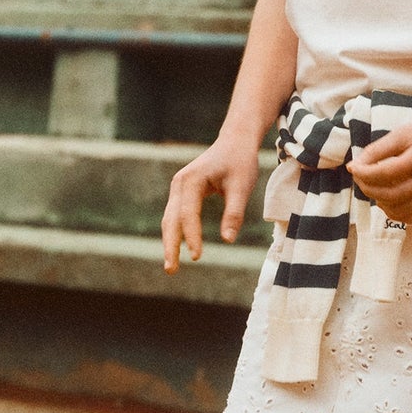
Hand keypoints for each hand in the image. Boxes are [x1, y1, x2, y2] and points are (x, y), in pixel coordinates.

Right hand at [162, 129, 263, 270]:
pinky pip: (176, 216)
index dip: (192, 237)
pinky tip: (178, 250)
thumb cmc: (240, 162)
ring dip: (170, 242)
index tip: (198, 257)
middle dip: (170, 245)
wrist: (235, 141)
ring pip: (170, 219)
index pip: (188, 214)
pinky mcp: (182, 193)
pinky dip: (175, 233)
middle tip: (171, 270)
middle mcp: (179, 184)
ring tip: (171, 266)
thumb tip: (228, 240)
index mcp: (192, 180)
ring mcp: (178, 188)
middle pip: (171, 219)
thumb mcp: (242, 186)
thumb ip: (234, 212)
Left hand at [348, 108, 411, 225]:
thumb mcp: (406, 131)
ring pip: (399, 210)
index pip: (387, 173)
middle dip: (368, 188)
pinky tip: (389, 195)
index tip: (354, 167)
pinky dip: (394, 210)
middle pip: (391, 194)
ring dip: (379, 201)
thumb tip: (355, 166)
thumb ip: (379, 149)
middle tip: (360, 177)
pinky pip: (411, 216)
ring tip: (374, 185)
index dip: (364, 173)